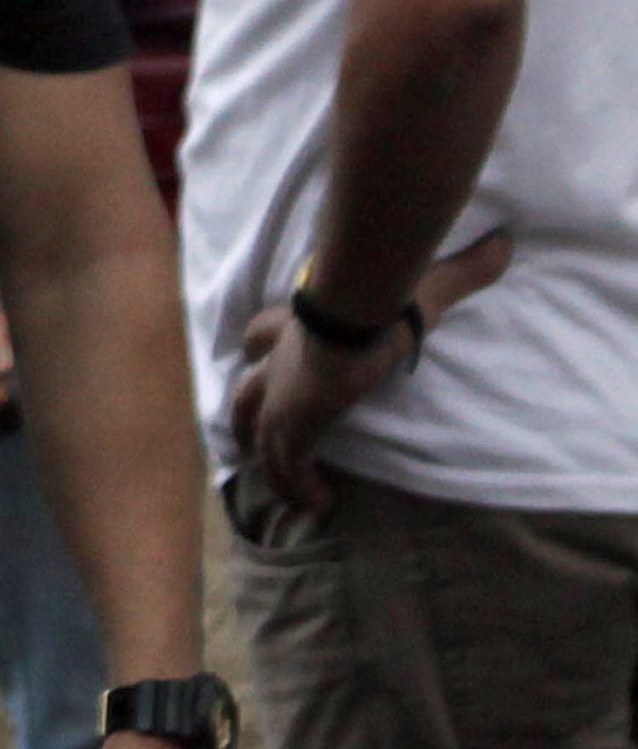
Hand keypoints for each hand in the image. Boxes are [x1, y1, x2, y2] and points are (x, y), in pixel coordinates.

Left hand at [227, 230, 511, 511]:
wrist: (356, 307)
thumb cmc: (381, 290)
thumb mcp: (422, 281)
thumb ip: (461, 268)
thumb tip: (503, 243)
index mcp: (295, 326)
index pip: (262, 335)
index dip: (260, 348)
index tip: (258, 359)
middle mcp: (278, 363)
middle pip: (244, 392)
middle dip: (245, 416)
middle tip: (251, 440)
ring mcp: (280, 395)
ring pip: (259, 437)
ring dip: (271, 462)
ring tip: (288, 489)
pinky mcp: (292, 423)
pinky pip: (287, 466)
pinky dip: (297, 487)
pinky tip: (318, 505)